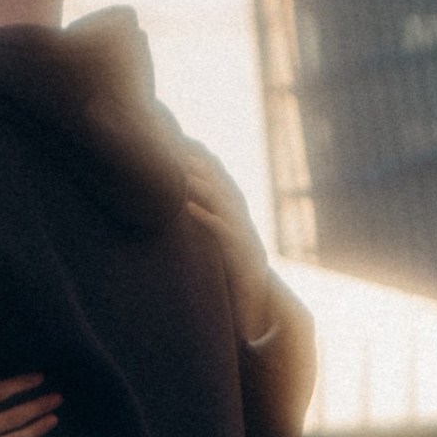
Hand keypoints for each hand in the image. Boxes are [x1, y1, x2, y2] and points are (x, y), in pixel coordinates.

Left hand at [180, 144, 279, 347]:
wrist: (257, 295)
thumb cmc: (233, 267)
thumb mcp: (219, 237)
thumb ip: (208, 218)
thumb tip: (184, 203)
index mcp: (233, 212)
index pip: (218, 179)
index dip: (204, 159)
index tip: (184, 140)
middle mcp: (238, 217)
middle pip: (219, 183)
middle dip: (201, 164)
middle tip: (180, 145)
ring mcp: (239, 232)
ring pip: (220, 202)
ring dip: (201, 185)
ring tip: (182, 172)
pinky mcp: (236, 250)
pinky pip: (220, 230)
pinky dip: (205, 217)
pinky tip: (187, 207)